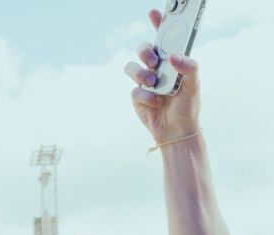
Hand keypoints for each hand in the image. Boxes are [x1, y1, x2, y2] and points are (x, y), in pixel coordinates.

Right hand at [125, 10, 199, 142]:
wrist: (176, 131)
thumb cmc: (188, 106)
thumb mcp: (194, 85)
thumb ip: (189, 67)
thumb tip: (174, 56)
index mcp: (172, 62)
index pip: (164, 38)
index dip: (159, 23)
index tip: (154, 12)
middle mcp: (157, 69)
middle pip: (144, 49)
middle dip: (146, 52)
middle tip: (154, 60)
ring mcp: (145, 82)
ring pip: (131, 67)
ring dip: (141, 74)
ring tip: (153, 84)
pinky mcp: (137, 96)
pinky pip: (134, 90)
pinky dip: (146, 96)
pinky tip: (156, 103)